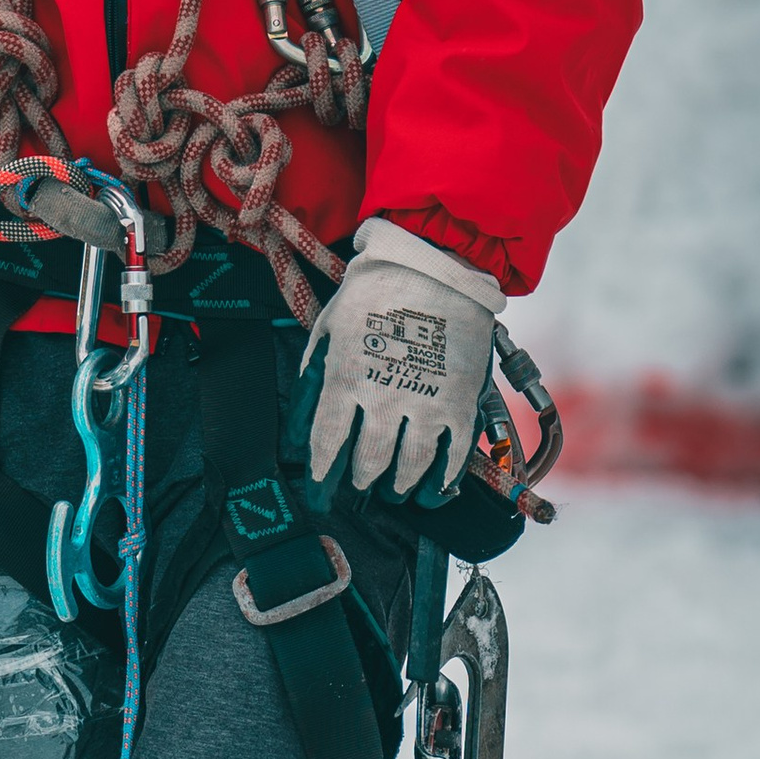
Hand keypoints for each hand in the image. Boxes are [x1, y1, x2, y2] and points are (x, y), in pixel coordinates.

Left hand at [301, 222, 502, 499]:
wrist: (434, 266)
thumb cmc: (374, 293)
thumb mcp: (328, 328)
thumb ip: (313, 377)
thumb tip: (299, 427)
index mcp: (345, 379)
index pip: (326, 443)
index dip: (321, 474)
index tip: (319, 491)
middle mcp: (384, 398)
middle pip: (368, 461)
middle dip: (362, 480)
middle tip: (361, 485)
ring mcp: (426, 403)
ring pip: (410, 466)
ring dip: (399, 485)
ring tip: (394, 490)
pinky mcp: (460, 402)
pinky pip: (454, 456)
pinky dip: (441, 481)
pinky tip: (432, 492)